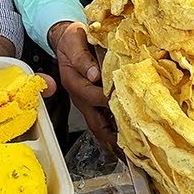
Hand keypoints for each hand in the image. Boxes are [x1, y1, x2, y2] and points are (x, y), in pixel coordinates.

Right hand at [49, 21, 116, 151]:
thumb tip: (95, 74)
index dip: (110, 101)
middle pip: (96, 124)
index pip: (94, 97)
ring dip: (113, 141)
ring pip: (99, 126)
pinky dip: (113, 132)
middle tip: (128, 152)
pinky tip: (125, 138)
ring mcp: (85, 102)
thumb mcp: (74, 42)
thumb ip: (83, 58)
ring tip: (129, 153)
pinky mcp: (90, 102)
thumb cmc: (72, 40)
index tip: (128, 106)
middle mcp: (79, 97)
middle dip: (111, 139)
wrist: (64, 40)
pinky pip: (102, 121)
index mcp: (74, 82)